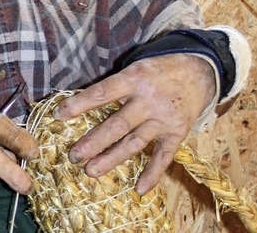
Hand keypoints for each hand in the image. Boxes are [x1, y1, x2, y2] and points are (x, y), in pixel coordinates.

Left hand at [53, 54, 215, 193]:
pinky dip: (153, 174)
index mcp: (133, 78)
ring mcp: (164, 118)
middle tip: (74, 155)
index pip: (101, 93)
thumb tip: (82, 102)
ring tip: (91, 171)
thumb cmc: (157, 70)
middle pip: (117, 124)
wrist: (198, 71)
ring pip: (135, 142)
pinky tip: (139, 189)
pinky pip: (164, 156)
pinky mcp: (178, 133)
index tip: (59, 115)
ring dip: (112, 158)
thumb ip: (114, 85)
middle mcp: (148, 100)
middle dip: (93, 141)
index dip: (79, 104)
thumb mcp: (135, 67)